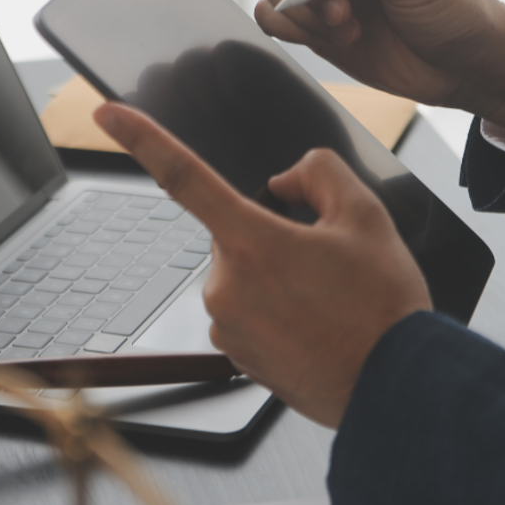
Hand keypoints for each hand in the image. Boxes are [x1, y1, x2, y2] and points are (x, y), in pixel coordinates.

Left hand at [94, 101, 430, 427]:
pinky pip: (247, 316)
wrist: (397, 388)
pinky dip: (276, 314)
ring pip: (243, 277)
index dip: (142, 139)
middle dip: (272, 237)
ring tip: (328, 304)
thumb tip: (288, 178)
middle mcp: (227, 286)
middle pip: (236, 235)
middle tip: (325, 264)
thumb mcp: (366, 216)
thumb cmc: (383, 311)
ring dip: (276, 279)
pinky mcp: (236, 358)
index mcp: (252, 242)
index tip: (107, 116)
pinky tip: (316, 327)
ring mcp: (227, 326)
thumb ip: (319, 172)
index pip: (184, 176)